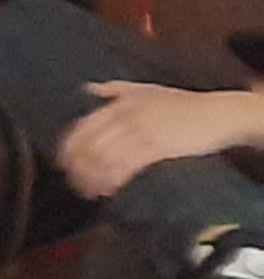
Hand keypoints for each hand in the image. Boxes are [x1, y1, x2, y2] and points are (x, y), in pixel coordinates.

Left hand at [61, 77, 263, 200]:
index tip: (61, 164)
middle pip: (91, 144)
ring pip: (107, 156)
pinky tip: (109, 189)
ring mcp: (143, 130)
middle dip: (78, 167)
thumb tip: (88, 88)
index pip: (83, 127)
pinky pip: (129, 165)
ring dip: (94, 177)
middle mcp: (127, 115)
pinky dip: (115, 178)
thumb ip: (115, 89)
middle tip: (72, 183)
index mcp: (120, 103)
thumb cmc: (181, 103)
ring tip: (88, 191)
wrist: (217, 113)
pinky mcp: (160, 146)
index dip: (69, 148)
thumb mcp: (146, 90)